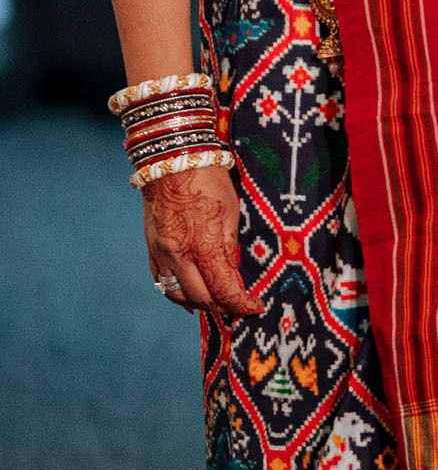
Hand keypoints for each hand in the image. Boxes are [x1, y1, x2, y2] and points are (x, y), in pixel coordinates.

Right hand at [143, 165, 261, 318]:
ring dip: (200, 304)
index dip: (242, 304)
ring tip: (218, 305)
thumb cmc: (208, 182)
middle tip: (240, 308)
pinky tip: (190, 298)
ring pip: (178, 295)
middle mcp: (179, 256)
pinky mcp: (151, 249)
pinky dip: (177, 294)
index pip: (224, 291)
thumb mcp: (230, 214)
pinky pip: (162, 282)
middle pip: (202, 299)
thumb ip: (229, 250)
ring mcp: (162, 254)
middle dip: (224, 308)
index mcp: (204, 246)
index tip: (255, 307)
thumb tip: (233, 277)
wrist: (173, 161)